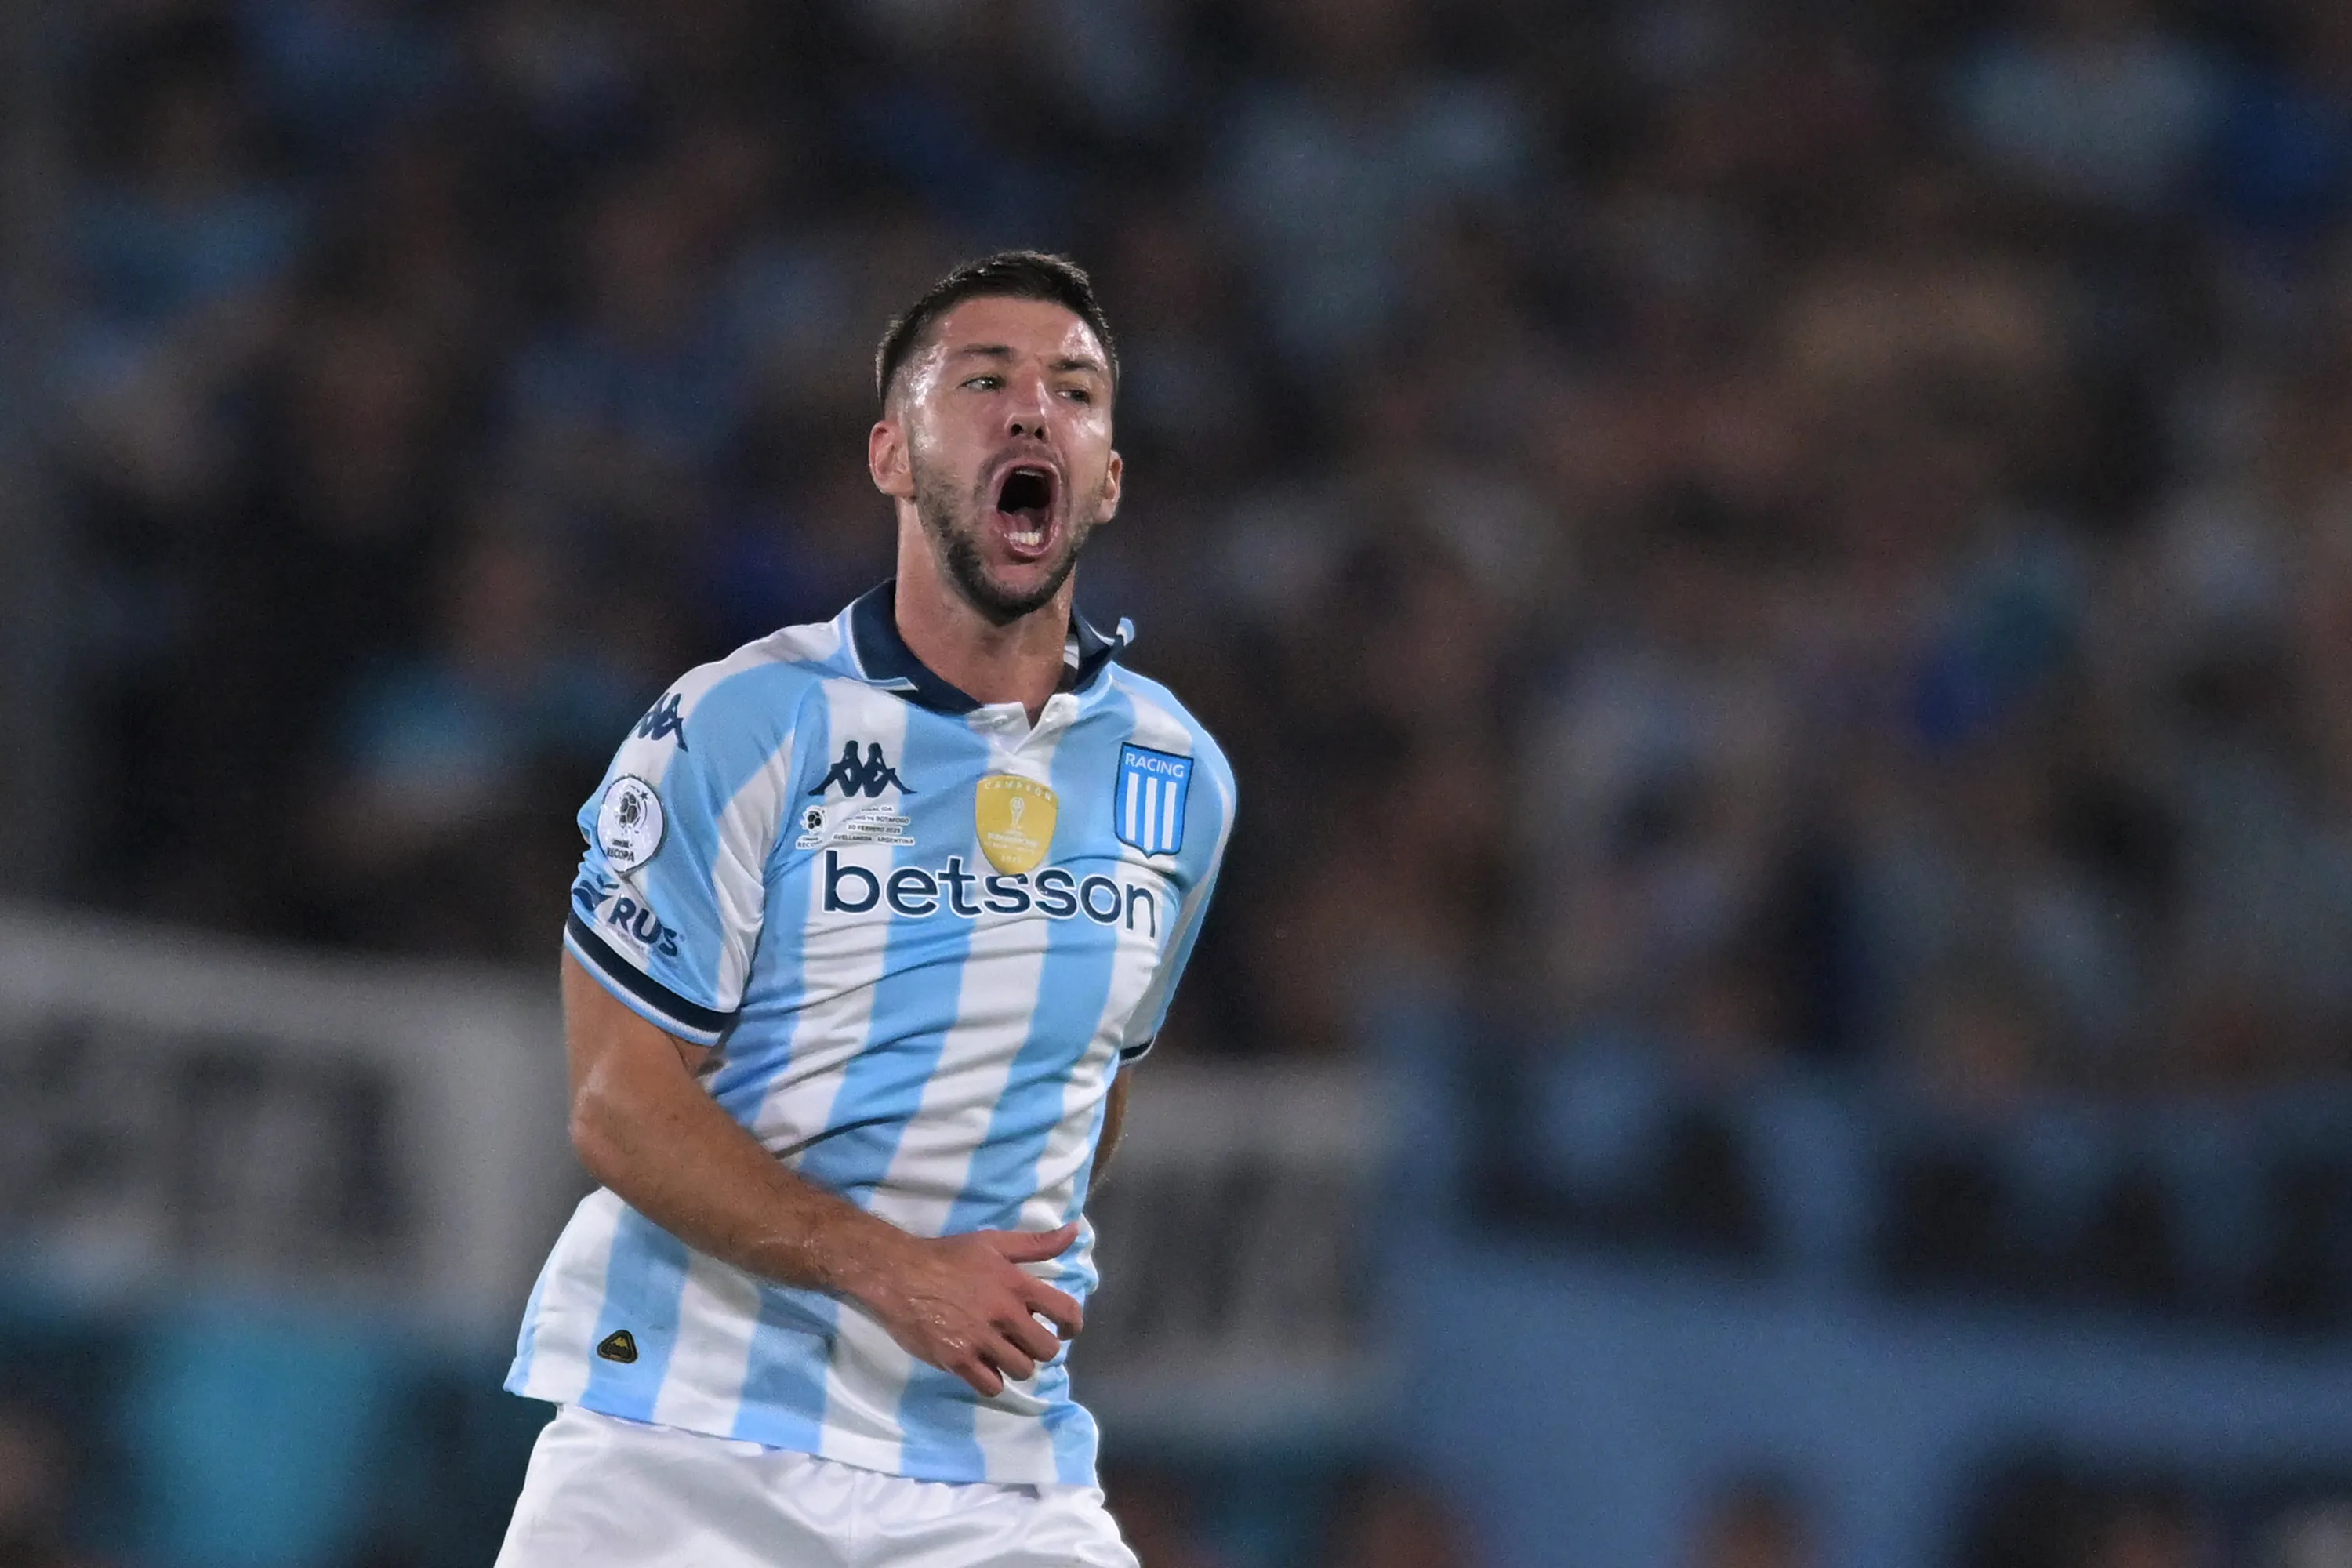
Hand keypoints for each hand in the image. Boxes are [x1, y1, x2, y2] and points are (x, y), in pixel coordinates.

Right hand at [861, 1223, 1085, 1397]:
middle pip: (1046, 1350)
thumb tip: (1074, 1232)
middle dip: (1041, 1348)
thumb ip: (1036, 1243)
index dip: (1072, 1325)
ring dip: (1016, 1365)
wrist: (899, 1275)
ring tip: (1002, 1353)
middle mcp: (1004, 1314)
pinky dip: (992, 1380)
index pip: (1065, 1310)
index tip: (1065, 1329)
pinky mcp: (957, 1361)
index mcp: (1016, 1285)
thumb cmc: (948, 1256)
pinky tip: (983, 1366)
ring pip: (1021, 1370)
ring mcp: (980, 1340)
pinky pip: (991, 1386)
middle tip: (1025, 1341)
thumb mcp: (994, 1242)